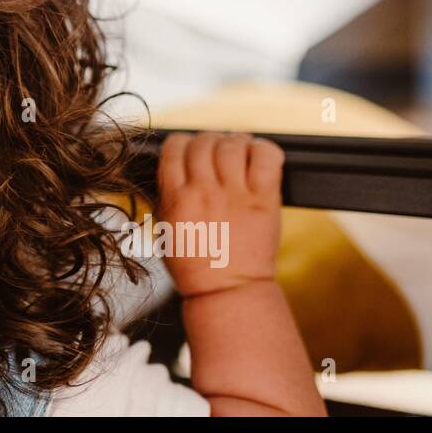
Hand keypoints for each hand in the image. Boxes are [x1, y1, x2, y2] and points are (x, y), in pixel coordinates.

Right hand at [156, 132, 283, 298]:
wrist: (227, 291)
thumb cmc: (194, 265)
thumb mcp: (165, 228)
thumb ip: (166, 194)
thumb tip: (173, 166)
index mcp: (177, 198)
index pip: (175, 147)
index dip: (181, 143)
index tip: (188, 150)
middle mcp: (204, 192)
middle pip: (203, 142)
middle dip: (207, 141)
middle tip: (214, 150)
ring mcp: (235, 195)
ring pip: (232, 145)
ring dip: (234, 141)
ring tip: (237, 150)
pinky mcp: (264, 201)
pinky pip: (266, 158)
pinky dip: (262, 148)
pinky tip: (257, 154)